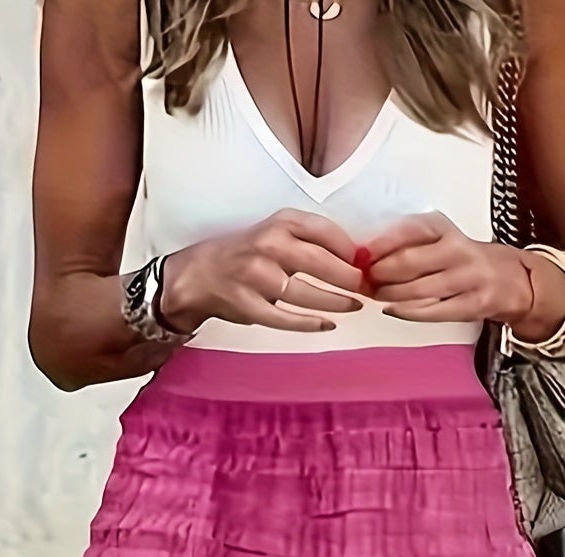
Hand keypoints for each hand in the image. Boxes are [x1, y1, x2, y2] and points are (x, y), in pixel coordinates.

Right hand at [160, 211, 365, 334]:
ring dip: (336, 303)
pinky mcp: (249, 305)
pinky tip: (328, 325)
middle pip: (321, 262)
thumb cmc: (244, 255)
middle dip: (349, 278)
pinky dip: (310, 324)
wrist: (197, 276)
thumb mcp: (273, 233)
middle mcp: (268, 245)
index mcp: (278, 223)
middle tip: (367, 288)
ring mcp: (257, 277)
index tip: (367, 262)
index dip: (351, 250)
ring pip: (307, 293)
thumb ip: (307, 241)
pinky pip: (286, 319)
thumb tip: (354, 258)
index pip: (325, 232)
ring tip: (354, 306)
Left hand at [366, 212, 564, 338]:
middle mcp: (458, 250)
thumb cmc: (466, 260)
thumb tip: (366, 257)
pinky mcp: (473, 305)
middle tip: (362, 281)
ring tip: (374, 295)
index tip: (359, 255)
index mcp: (446, 229)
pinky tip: (392, 310)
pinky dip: (407, 312)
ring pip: (417, 290)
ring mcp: (467, 278)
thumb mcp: (442, 240)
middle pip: (408, 263)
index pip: (408, 230)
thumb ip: (409, 245)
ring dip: (389, 295)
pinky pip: (432, 311)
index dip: (380, 245)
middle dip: (379, 274)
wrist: (514, 280)